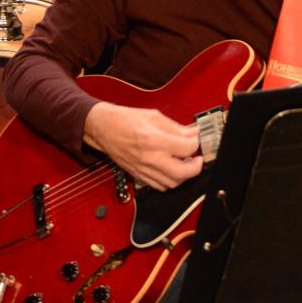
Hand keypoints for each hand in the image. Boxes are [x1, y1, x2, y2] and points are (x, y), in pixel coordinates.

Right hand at [84, 102, 202, 190]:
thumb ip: (176, 127)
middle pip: (182, 172)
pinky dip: (170, 181)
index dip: (196, 144)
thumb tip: (193, 133)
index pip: (186, 148)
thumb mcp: (154, 116)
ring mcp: (143, 169)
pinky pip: (159, 186)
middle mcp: (149, 157)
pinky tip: (172, 170)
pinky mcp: (138, 176)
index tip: (196, 139)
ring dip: (184, 175)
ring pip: (172, 183)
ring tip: (186, 163)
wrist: (103, 128)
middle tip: (198, 158)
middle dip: (196, 167)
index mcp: (154, 139)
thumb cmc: (125, 119)